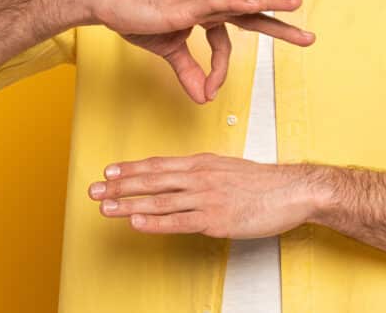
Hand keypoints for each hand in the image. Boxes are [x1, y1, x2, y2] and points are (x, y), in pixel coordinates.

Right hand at [82, 0, 315, 103]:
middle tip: (309, 38)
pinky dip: (243, 4)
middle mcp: (208, 3)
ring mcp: (200, 1)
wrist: (108, 2)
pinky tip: (259, 3)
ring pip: (244, 5)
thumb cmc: (136, 18)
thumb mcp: (167, 50)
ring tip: (297, 7)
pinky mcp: (190, 4)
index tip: (207, 91)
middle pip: (251, 16)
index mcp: (204, 13)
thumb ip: (188, 71)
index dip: (219, 70)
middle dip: (280, 28)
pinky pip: (223, 3)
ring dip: (272, 7)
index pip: (224, 42)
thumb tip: (204, 97)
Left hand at [85, 152, 321, 238]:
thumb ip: (200, 173)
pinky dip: (155, 222)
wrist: (292, 191)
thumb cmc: (262, 182)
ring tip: (106, 208)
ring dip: (128, 205)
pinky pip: (178, 222)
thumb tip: (178, 179)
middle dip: (119, 186)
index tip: (108, 171)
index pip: (157, 165)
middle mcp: (199, 177)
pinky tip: (137, 223)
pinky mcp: (215, 220)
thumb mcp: (225, 168)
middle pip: (151, 181)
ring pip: (159, 201)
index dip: (130, 169)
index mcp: (201, 163)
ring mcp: (206, 198)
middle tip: (93, 190)